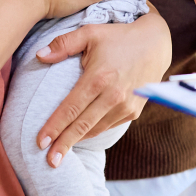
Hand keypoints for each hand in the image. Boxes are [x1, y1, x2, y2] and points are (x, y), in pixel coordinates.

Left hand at [31, 10, 169, 166]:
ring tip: (61, 153)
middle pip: (82, 126)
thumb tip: (39, 55)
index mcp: (98, 78)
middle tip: (49, 162)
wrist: (156, 44)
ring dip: (77, 141)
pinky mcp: (133, 111)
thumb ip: (63, 44)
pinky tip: (81, 136)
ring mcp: (125, 106)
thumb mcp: (90, 33)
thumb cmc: (119, 37)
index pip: (70, 109)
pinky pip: (108, 126)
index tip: (40, 142)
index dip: (54, 127)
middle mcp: (113, 96)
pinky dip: (94, 132)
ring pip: (95, 129)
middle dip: (63, 145)